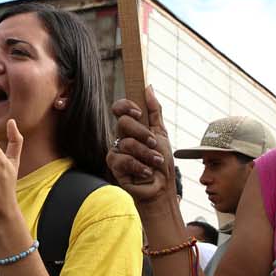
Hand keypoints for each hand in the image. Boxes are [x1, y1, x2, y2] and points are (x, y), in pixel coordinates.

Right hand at [108, 86, 171, 202]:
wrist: (161, 189)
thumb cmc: (162, 164)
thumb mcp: (162, 134)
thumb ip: (154, 111)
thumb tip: (148, 87)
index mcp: (132, 127)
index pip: (120, 108)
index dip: (126, 106)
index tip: (138, 113)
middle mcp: (121, 137)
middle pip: (123, 122)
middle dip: (143, 134)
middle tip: (153, 144)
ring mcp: (116, 151)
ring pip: (126, 143)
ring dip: (146, 154)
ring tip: (155, 162)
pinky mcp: (113, 165)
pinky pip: (122, 158)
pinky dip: (139, 166)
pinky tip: (146, 172)